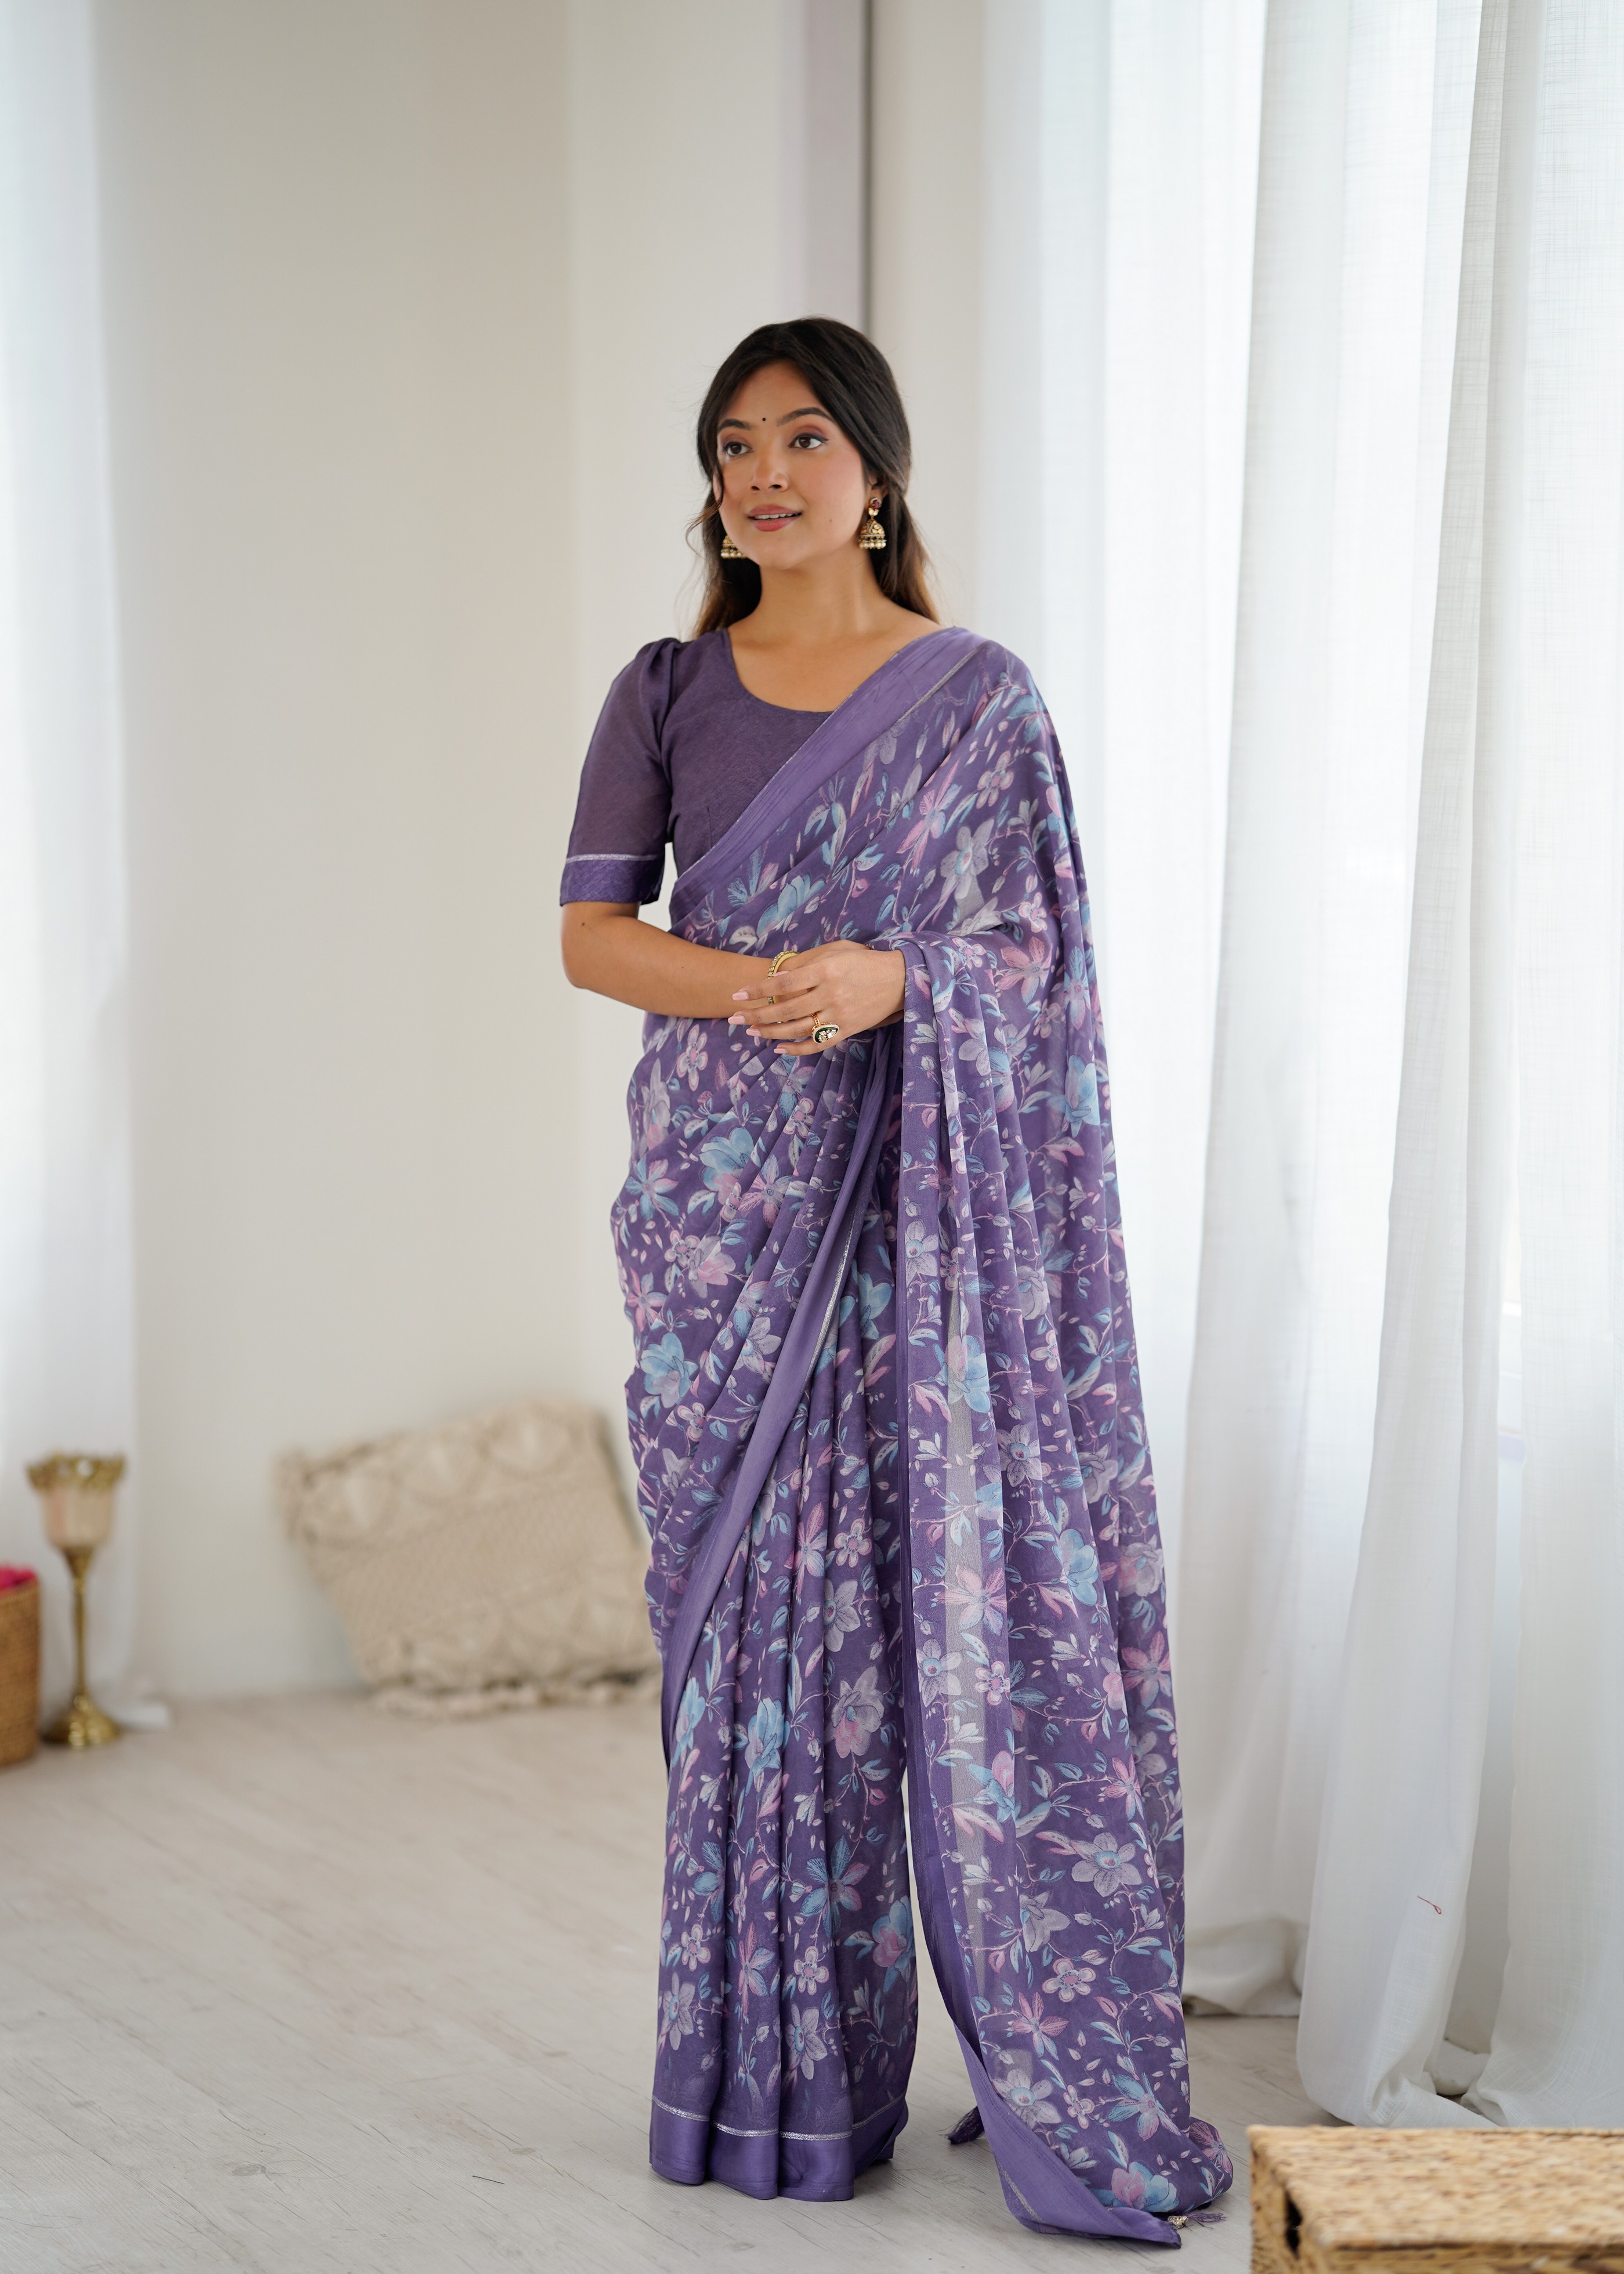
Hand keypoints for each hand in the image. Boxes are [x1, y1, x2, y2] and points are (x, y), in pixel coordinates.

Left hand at [727, 940, 905, 1056]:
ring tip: (750, 1031)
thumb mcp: (836, 950)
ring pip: (797, 1029)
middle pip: (785, 1009)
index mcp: (825, 970)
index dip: (759, 989)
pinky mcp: (847, 1030)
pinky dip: (796, 1049)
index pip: (784, 982)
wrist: (899, 980)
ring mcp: (839, 1015)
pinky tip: (778, 1048)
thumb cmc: (863, 960)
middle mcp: (830, 994)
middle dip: (755, 1014)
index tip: (738, 994)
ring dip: (770, 1032)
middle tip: (734, 1018)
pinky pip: (817, 1044)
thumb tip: (778, 973)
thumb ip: (808, 961)